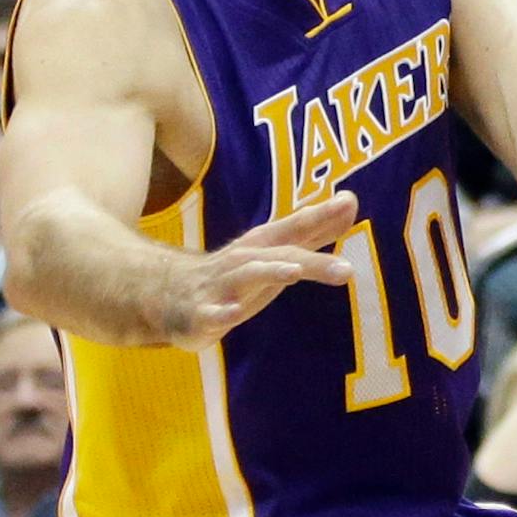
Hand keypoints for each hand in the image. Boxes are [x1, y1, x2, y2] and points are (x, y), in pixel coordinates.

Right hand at [161, 191, 358, 349]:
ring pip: (245, 276)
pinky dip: (222, 313)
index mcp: (263, 246)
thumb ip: (314, 230)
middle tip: (348, 270)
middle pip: (280, 255)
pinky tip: (234, 314)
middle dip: (312, 261)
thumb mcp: (275, 251)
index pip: (296, 228)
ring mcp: (221, 286)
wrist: (166, 294)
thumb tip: (351, 203)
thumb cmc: (235, 273)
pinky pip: (211, 314)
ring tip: (294, 272)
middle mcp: (243, 261)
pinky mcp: (201, 314)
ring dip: (268, 272)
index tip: (350, 201)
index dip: (322, 215)